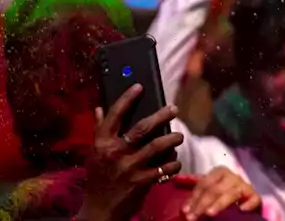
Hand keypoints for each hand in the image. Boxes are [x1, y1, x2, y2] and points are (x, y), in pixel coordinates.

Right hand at [79, 85, 183, 220]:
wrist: (99, 211)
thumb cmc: (99, 179)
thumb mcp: (94, 155)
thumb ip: (99, 132)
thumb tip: (98, 108)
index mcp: (101, 144)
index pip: (113, 116)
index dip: (127, 99)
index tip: (139, 86)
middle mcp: (114, 153)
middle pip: (143, 128)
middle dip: (162, 116)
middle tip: (174, 109)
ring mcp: (128, 168)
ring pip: (158, 146)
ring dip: (173, 139)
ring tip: (179, 137)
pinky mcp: (141, 182)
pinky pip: (165, 167)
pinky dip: (173, 163)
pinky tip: (175, 161)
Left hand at [180, 167, 260, 219]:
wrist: (239, 199)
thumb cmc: (219, 195)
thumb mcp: (208, 194)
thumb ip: (199, 199)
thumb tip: (186, 210)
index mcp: (219, 172)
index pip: (205, 183)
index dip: (195, 197)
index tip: (186, 211)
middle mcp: (233, 177)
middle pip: (216, 188)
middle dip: (203, 203)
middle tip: (193, 217)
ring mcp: (244, 186)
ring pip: (232, 193)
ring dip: (219, 204)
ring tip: (210, 214)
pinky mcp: (255, 196)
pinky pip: (254, 198)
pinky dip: (249, 203)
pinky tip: (242, 210)